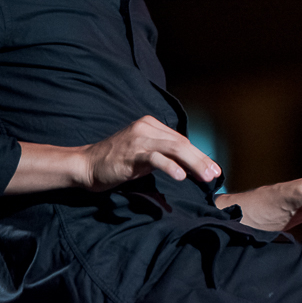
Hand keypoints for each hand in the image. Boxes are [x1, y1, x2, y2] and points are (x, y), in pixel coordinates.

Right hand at [79, 115, 221, 190]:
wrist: (86, 165)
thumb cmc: (117, 163)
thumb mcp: (144, 156)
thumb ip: (164, 157)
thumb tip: (188, 169)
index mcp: (152, 125)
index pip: (182, 140)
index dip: (199, 155)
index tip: (214, 169)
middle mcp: (147, 127)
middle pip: (182, 143)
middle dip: (201, 160)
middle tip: (215, 174)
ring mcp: (139, 138)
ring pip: (174, 149)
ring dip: (193, 163)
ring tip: (205, 177)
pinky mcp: (131, 152)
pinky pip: (155, 158)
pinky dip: (170, 166)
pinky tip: (181, 176)